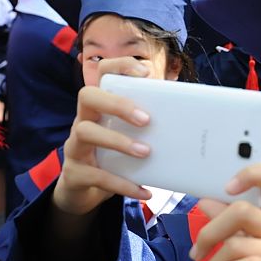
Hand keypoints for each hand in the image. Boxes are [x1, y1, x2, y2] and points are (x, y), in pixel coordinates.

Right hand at [51, 58, 153, 216]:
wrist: (83, 194)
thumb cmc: (111, 159)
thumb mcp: (126, 139)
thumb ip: (145, 127)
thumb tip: (185, 121)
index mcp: (99, 108)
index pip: (102, 74)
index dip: (119, 66)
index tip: (144, 72)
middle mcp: (82, 121)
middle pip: (87, 96)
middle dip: (117, 103)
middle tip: (145, 119)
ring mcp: (74, 147)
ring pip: (85, 132)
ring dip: (118, 141)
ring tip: (145, 152)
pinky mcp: (74, 174)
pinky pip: (97, 176)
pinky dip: (122, 184)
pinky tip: (144, 191)